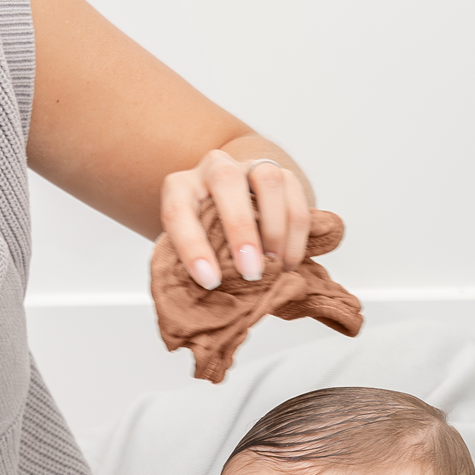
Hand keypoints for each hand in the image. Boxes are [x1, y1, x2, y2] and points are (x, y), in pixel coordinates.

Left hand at [160, 149, 310, 289]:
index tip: (209, 281)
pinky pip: (295, 194)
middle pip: (226, 181)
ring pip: (267, 180)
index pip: (178, 211)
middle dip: (241, 229)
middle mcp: (213, 168)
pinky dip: (296, 232)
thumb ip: (200, 267)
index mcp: (180, 188)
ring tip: (275, 267)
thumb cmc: (207, 239)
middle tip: (251, 272)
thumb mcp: (193, 251)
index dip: (192, 247)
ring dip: (275, 228)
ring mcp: (248, 166)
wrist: (229, 208)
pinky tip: (289, 261)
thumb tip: (211, 308)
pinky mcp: (280, 173)